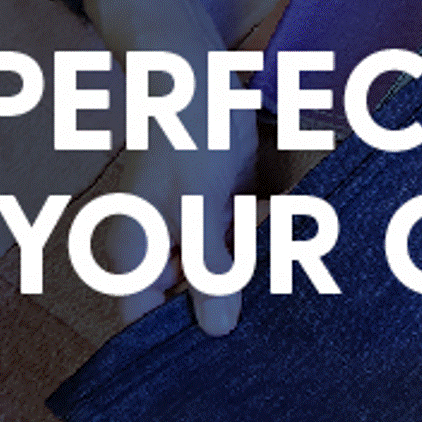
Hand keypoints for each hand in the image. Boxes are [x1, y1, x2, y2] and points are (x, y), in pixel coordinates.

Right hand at [86, 0, 252, 336]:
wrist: (197, 73)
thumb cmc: (187, 132)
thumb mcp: (200, 204)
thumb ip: (208, 267)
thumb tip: (216, 329)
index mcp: (134, 252)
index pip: (144, 321)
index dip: (178, 339)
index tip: (225, 348)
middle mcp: (156, 249)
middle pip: (187, 303)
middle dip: (223, 308)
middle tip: (269, 311)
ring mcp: (185, 234)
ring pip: (217, 278)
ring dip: (247, 278)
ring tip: (279, 270)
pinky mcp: (215, 218)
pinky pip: (237, 250)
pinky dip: (257, 251)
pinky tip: (287, 246)